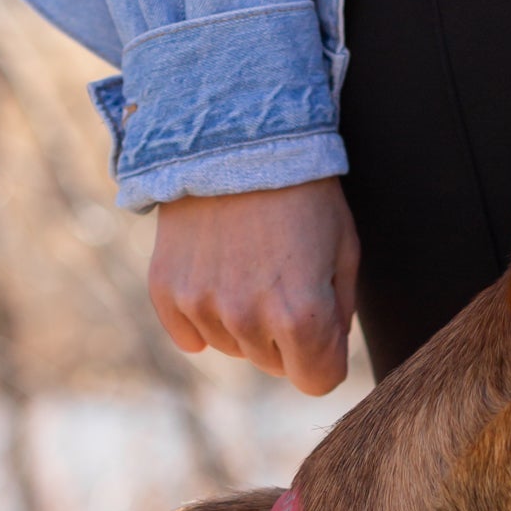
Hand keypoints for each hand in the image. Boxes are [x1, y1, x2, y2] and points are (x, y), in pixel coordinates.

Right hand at [149, 178, 359, 393]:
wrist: (235, 130)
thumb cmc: (302, 190)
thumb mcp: (344, 251)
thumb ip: (338, 317)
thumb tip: (323, 357)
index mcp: (302, 317)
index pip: (317, 381)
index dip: (324, 355)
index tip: (321, 324)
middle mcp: (248, 319)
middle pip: (274, 365)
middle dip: (283, 334)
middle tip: (281, 273)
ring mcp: (203, 306)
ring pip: (233, 348)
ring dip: (243, 320)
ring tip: (247, 262)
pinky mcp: (167, 290)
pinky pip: (189, 336)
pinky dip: (201, 315)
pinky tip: (214, 274)